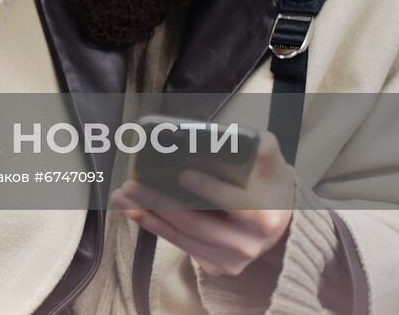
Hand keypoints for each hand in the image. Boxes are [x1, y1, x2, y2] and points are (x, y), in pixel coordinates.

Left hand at [110, 131, 294, 276]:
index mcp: (266, 218)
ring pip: (182, 236)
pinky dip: (153, 226)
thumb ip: (262, 147)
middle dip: (162, 203)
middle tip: (133, 183)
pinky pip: (178, 243)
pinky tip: (133, 210)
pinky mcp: (213, 263)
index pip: (238, 206)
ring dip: (149, 214)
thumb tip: (238, 135)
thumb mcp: (273, 164)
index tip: (184, 174)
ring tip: (123, 194)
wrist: (276, 220)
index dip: (212, 191)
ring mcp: (230, 258)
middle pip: (199, 224)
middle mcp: (248, 245)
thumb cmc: (268, 185)